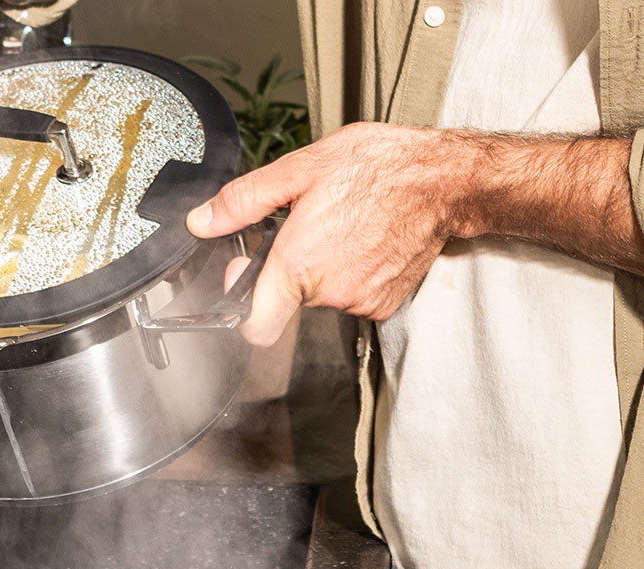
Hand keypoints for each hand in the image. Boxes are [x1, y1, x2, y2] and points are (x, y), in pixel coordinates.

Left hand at [188, 123, 474, 345]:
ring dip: (323, 269)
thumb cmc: (376, 167)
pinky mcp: (386, 304)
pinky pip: (353, 296)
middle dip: (289, 271)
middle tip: (306, 228)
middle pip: (288, 301)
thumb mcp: (300, 169)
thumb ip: (243, 201)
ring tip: (342, 226)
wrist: (441, 180)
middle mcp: (329, 293)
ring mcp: (361, 302)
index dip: (242, 308)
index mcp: (299, 264)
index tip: (248, 274)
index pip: (255, 327)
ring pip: (322, 297)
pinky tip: (364, 240)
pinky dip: (353, 274)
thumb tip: (201, 221)